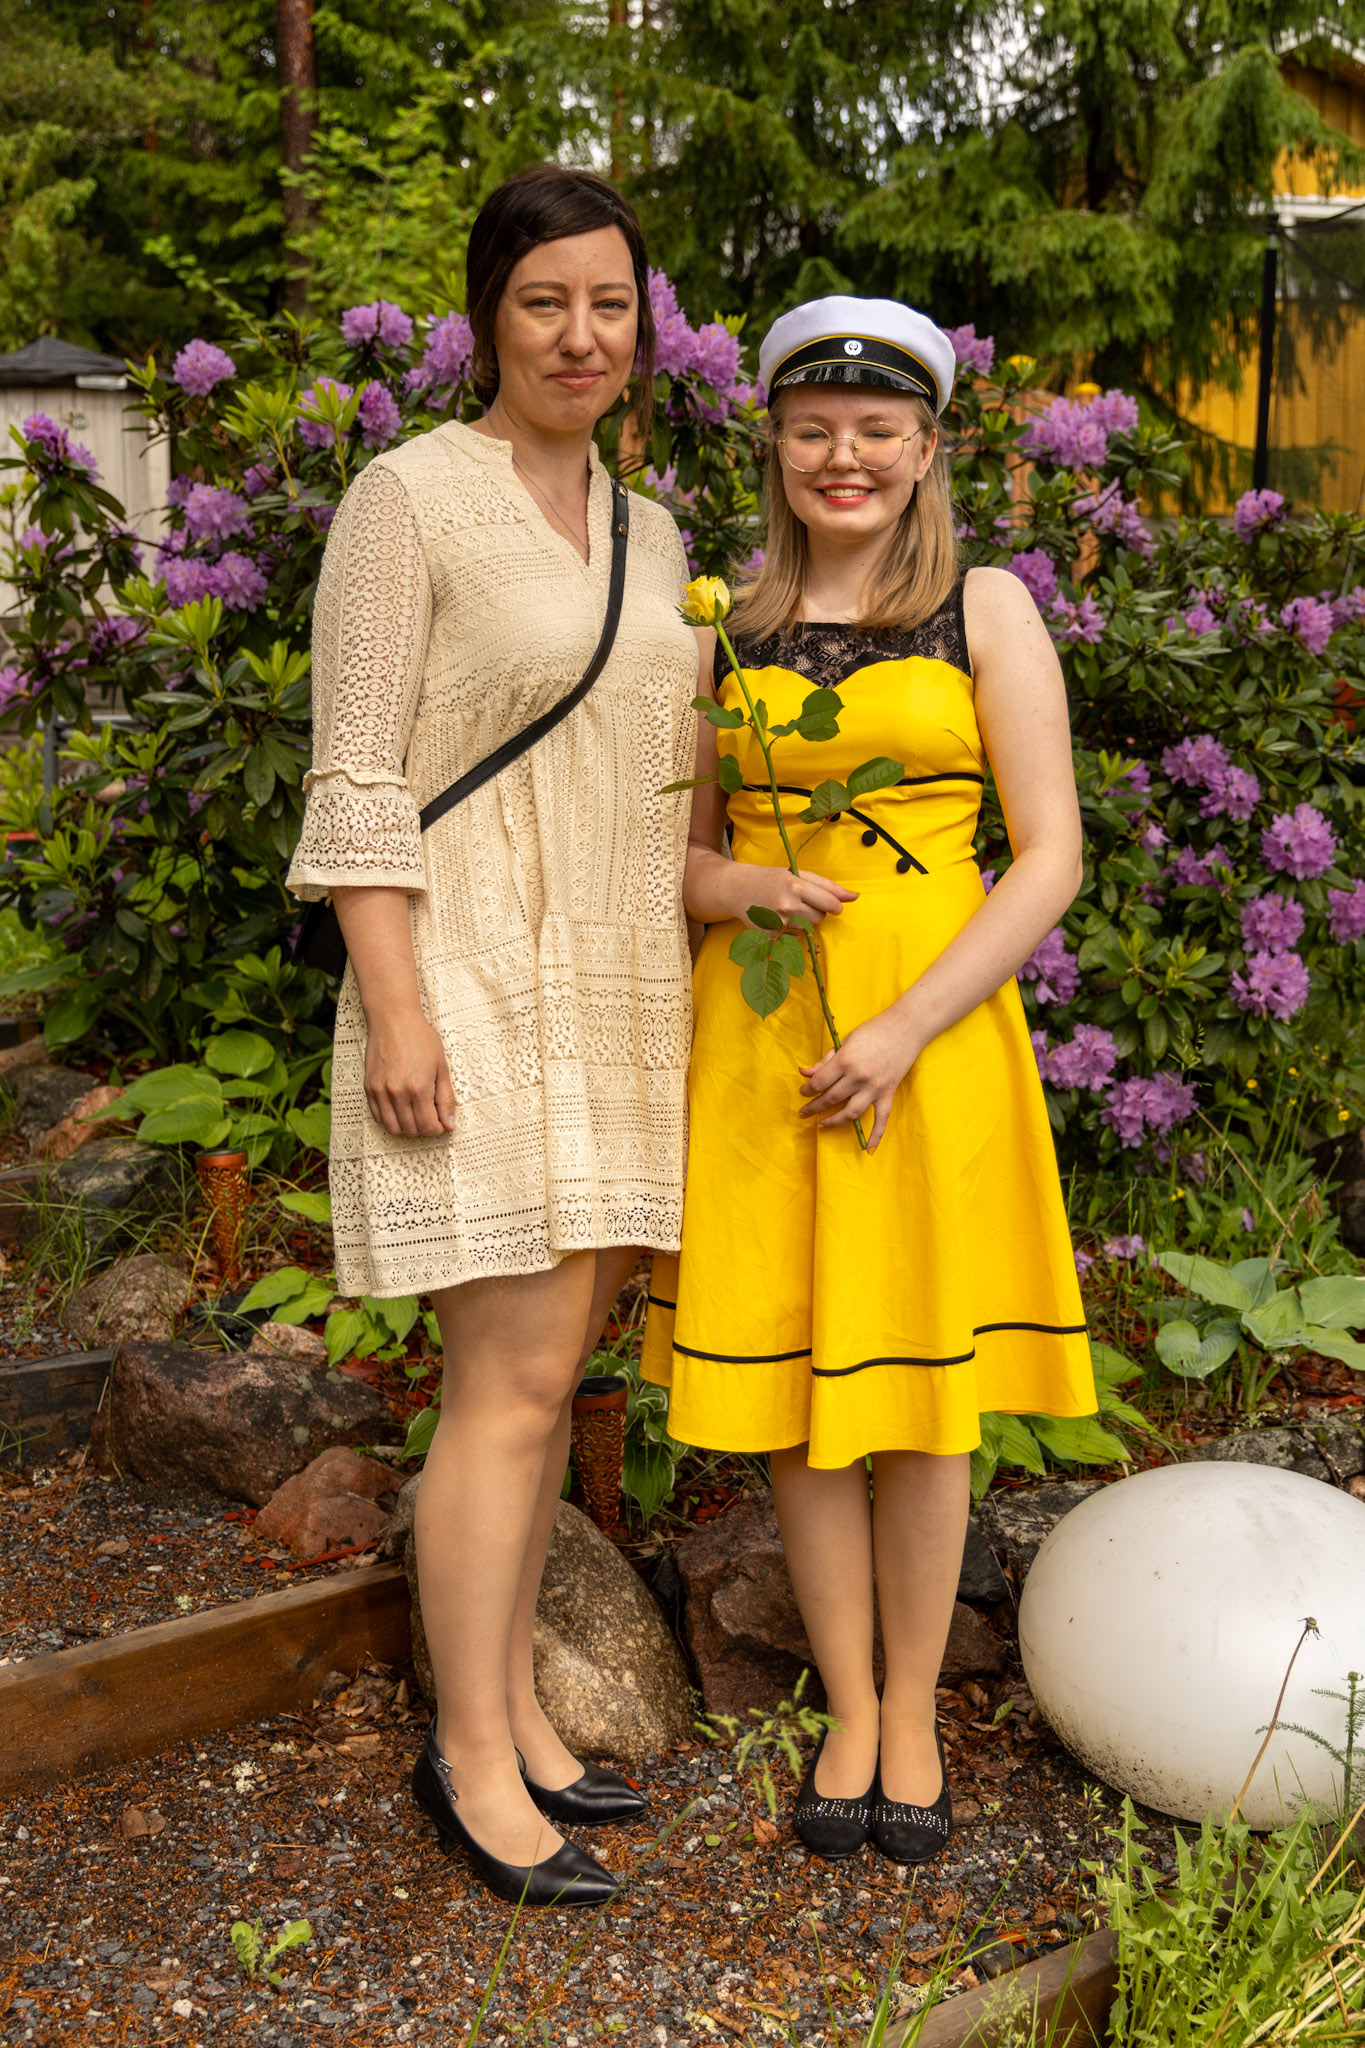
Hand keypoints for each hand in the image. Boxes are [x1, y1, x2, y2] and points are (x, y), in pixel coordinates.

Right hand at [364, 1010, 456, 1136]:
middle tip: (430, 1117)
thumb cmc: (420, 1038)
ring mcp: (380, 1091)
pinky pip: (377, 1116)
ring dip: (407, 1127)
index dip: (437, 1129)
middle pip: (411, 1130)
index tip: (441, 1123)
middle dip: (424, 1128)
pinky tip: (400, 1109)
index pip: (428, 1126)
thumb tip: (449, 1124)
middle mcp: (397, 1093)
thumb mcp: (441, 1066)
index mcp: (419, 1088)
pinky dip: (390, 1119)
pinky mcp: (369, 1088)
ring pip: (393, 1127)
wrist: (393, 1019)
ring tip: (415, 1114)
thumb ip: (446, 1098)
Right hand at [728, 863, 857, 928]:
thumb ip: (827, 886)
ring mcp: (778, 923)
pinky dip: (790, 931)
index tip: (832, 905)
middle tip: (800, 902)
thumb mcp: (798, 874)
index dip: (835, 906)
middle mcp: (788, 905)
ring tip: (787, 909)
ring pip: (808, 929)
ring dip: (804, 921)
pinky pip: (794, 938)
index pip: (830, 903)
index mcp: (796, 885)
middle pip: (820, 918)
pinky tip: (777, 919)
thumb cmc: (770, 879)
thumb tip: (855, 897)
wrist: (736, 888)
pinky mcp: (771, 936)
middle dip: (816, 911)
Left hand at [798, 1007, 920, 1150]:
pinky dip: (875, 1135)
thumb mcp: (845, 1041)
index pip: (819, 1082)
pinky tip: (868, 1149)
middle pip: (830, 1098)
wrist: (906, 1028)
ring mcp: (874, 1087)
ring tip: (821, 1124)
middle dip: (813, 1107)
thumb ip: (825, 1060)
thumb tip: (804, 1073)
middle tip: (804, 1112)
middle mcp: (858, 1077)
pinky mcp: (888, 1093)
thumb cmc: (874, 1030)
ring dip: (833, 1121)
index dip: (807, 1090)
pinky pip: (881, 1119)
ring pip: (849, 1113)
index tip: (803, 1093)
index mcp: (845, 1060)